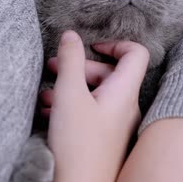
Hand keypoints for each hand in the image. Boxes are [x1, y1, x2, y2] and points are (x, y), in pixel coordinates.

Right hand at [46, 31, 148, 181]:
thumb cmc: (77, 146)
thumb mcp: (69, 95)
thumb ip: (71, 60)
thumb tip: (71, 35)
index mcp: (124, 92)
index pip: (136, 53)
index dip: (113, 43)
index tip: (89, 46)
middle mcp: (126, 107)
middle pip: (110, 72)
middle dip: (79, 66)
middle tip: (53, 67)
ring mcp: (117, 125)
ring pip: (97, 94)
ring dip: (72, 87)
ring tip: (46, 94)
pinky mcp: (105, 139)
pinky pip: (92, 112)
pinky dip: (73, 106)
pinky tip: (50, 113)